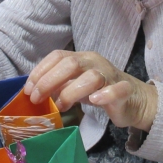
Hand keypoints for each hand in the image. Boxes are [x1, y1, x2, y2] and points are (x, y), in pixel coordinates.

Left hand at [24, 50, 157, 131]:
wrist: (134, 100)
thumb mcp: (75, 85)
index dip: (40, 71)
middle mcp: (95, 62)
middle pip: (71, 64)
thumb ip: (58, 85)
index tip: (28, 90)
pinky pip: (117, 90)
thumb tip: (34, 91)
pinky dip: (105, 94)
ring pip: (92, 77)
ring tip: (61, 106)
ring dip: (71, 91)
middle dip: (50, 81)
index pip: (58, 56)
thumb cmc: (100, 91)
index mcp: (82, 58)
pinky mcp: (124, 91)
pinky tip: (94, 100)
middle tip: (38, 99)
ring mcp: (111, 76)